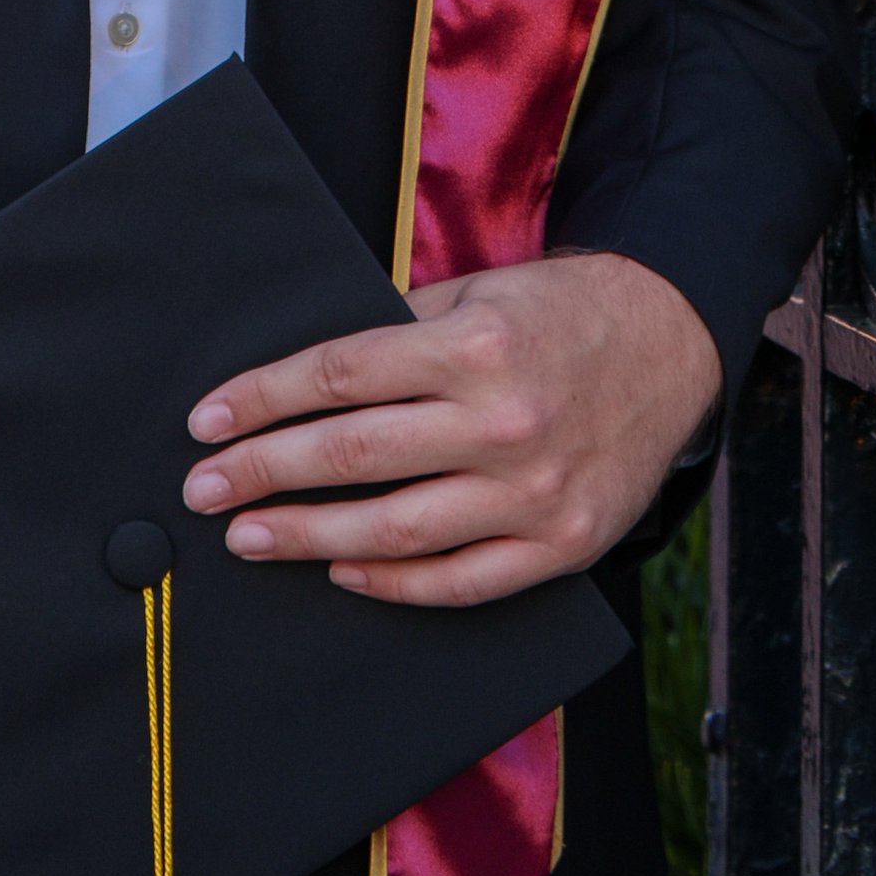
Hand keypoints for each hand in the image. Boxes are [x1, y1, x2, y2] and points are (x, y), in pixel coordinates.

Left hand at [181, 253, 720, 606]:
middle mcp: (502, 422)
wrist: (671, 343)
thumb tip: (308, 377)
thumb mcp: (479, 292)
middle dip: (264, 472)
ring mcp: (533, 493)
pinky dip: (394, 582)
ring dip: (309, 536)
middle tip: (205, 489)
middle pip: (354, 454)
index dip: (264, 399)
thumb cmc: (560, 312)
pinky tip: (342, 570)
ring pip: (397, 530)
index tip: (207, 420)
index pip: (340, 375)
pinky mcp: (562, 545)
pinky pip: (461, 581)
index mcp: (474, 345)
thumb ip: (401, 330)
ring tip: (251, 537)